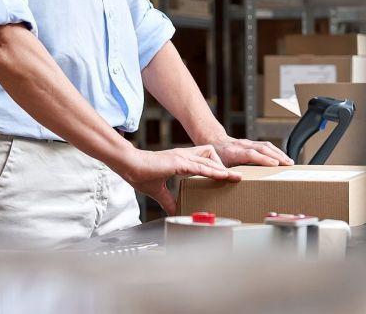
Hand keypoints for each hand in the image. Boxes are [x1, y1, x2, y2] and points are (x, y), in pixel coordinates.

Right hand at [119, 145, 241, 214]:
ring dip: (223, 169)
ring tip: (236, 177)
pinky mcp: (179, 162)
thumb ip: (168, 200)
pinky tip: (224, 176)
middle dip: (224, 165)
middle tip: (236, 176)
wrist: (128, 165)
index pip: (203, 159)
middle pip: (211, 155)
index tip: (226, 175)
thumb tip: (174, 211)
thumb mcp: (158, 191)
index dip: (216, 166)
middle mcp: (184, 156)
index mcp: (180, 160)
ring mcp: (182, 157)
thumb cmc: (140, 174)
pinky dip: (214, 172)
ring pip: (210, 160)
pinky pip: (202, 167)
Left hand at [204, 135, 293, 168]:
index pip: (250, 154)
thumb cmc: (216, 156)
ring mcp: (248, 143)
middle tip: (288, 164)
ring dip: (279, 153)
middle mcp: (242, 145)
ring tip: (289, 161)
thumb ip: (224, 174)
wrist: (214, 141)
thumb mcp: (217, 166)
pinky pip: (266, 145)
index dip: (263, 158)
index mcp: (234, 152)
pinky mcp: (252, 143)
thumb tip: (234, 182)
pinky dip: (276, 151)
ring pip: (266, 145)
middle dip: (277, 155)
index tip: (274, 163)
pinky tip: (282, 157)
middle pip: (262, 148)